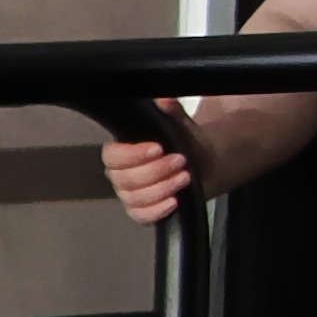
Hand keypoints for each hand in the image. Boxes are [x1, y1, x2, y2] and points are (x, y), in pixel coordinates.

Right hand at [98, 106, 197, 225]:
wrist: (204, 164)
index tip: (158, 147)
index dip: (133, 154)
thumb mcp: (181, 125)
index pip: (112, 156)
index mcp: (123, 150)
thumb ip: (172, 112)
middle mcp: (121, 174)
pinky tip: (174, 201)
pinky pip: (142, 216)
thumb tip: (164, 100)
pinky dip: (158, 210)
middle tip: (180, 160)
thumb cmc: (184, 142)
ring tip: (185, 176)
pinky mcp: (143, 211)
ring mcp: (131, 195)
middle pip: (123, 179)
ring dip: (162, 188)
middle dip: (154, 171)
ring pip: (134, 199)